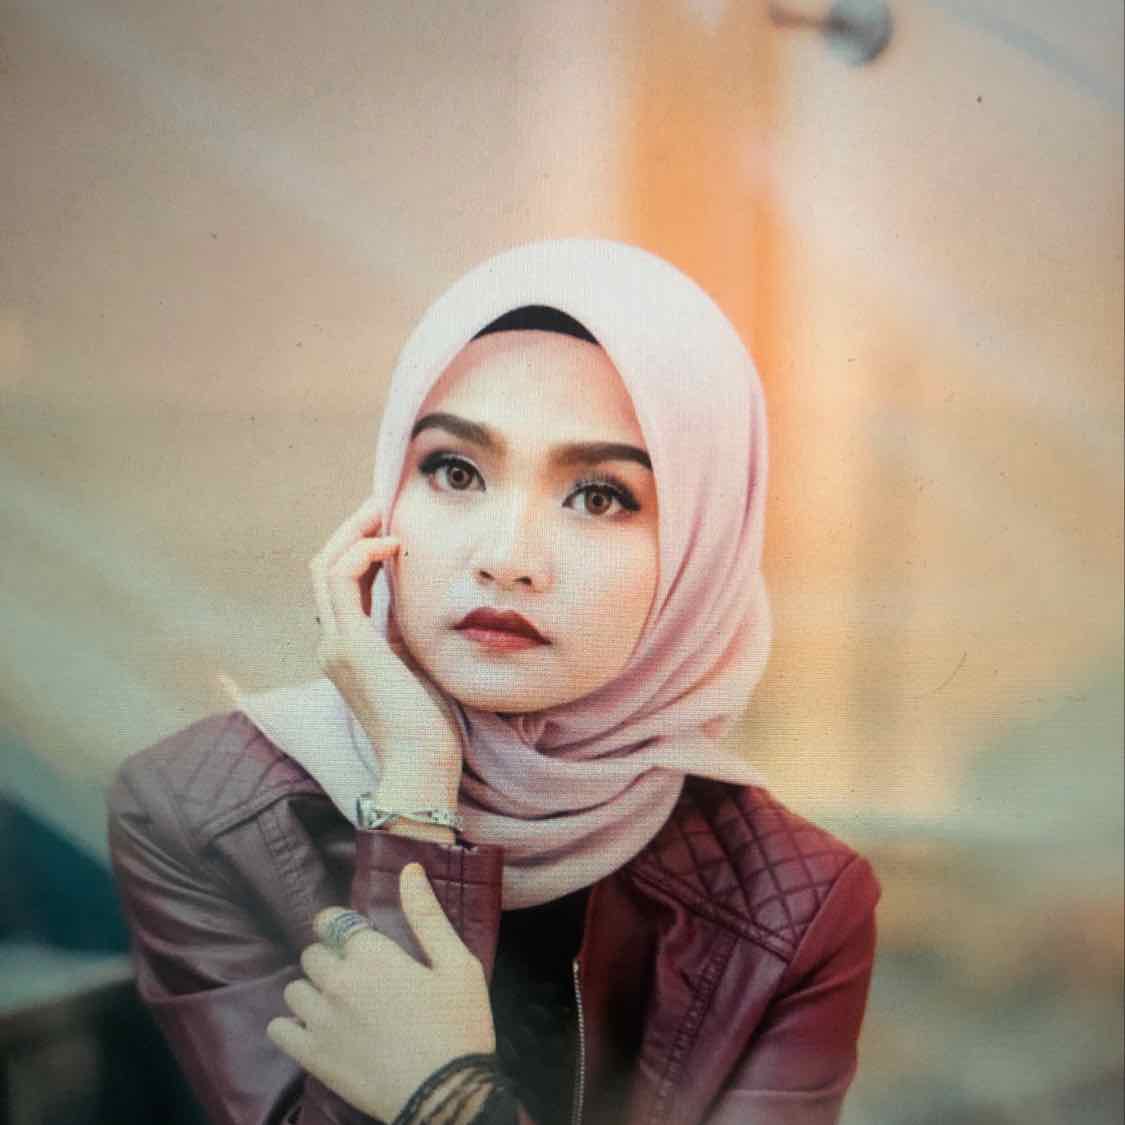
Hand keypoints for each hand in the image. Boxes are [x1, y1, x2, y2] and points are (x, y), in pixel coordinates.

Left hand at [266, 863, 495, 1121]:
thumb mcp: (457, 963)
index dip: (338, 925)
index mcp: (372, 955)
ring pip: (294, 990)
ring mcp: (321, 1022)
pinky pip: (279, 1029)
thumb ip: (427, 915)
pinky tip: (314, 1029)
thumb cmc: (459, 1025)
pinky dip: (290, 1025)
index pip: (331, 921)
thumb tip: (409, 869)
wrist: (447, 1096)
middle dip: (329, 958)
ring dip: (311, 990)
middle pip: (312, 954)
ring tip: (338, 1004)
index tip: (352, 936)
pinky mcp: (313, 1058)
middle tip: (356, 976)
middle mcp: (338, 982)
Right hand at [310, 497, 462, 802]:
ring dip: (353, 531)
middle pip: (325, 567)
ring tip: (384, 509)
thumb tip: (426, 602)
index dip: (361, 548)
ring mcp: (336, 644)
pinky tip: (393, 545)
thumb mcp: (418, 667)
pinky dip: (362, 552)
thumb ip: (409, 635)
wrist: (421, 768)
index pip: (342, 584)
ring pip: (326, 566)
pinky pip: (341, 579)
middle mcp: (333, 643)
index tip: (392, 525)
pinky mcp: (350, 644)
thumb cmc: (430, 727)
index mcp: (348, 649)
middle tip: (383, 502)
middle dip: (352, 530)